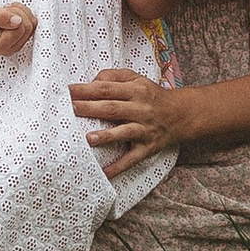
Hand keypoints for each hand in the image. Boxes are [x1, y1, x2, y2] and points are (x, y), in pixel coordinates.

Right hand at [0, 2, 35, 57]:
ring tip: (6, 12)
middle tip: (4, 11)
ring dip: (21, 12)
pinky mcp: (21, 38)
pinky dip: (24, 14)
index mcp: (1, 46)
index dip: (14, 14)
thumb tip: (18, 20)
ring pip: (32, 24)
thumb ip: (1, 18)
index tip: (2, 11)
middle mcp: (12, 48)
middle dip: (18, 12)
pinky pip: (32, 23)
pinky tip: (11, 14)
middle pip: (29, 26)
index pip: (21, 28)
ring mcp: (18, 44)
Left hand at [70, 65, 195, 166]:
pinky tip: (105, 173)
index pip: (107, 88)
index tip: (68, 91)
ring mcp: (145, 129)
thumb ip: (114, 76)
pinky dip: (119, 167)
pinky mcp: (148, 147)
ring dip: (107, 136)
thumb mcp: (137, 79)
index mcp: (136, 90)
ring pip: (124, 132)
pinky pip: (132, 158)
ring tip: (89, 138)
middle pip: (113, 108)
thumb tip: (92, 81)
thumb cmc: (152, 96)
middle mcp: (141, 109)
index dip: (87, 89)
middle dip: (91, 108)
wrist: (181, 114)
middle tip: (71, 109)